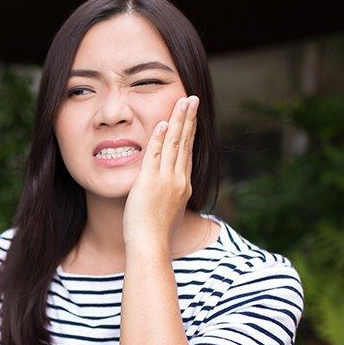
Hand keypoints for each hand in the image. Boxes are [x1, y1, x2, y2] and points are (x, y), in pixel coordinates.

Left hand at [122, 95, 198, 251]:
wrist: (150, 246)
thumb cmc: (156, 235)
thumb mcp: (168, 212)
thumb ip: (169, 198)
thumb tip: (167, 195)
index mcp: (183, 186)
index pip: (187, 153)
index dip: (190, 132)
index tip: (192, 116)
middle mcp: (179, 180)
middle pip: (186, 143)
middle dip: (189, 119)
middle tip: (192, 99)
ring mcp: (166, 180)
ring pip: (175, 144)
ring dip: (179, 120)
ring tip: (183, 101)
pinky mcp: (151, 182)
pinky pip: (156, 155)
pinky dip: (160, 138)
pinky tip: (164, 123)